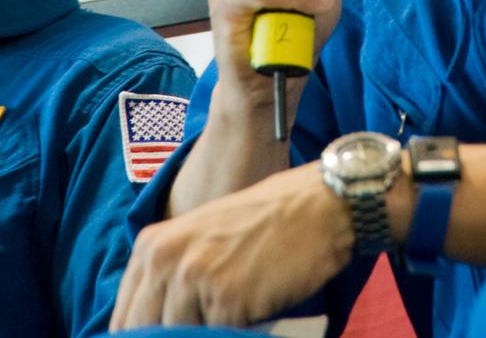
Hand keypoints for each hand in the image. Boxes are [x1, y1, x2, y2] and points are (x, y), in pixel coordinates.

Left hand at [110, 162, 353, 328]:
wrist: (316, 206)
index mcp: (151, 246)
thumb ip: (169, 279)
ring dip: (205, 336)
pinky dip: (235, 335)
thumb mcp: (201, 239)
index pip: (124, 321)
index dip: (143, 337)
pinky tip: (253, 317)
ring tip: (234, 316)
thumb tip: (150, 329)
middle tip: (205, 329)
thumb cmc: (264, 223)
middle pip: (146, 333)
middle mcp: (165, 260)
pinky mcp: (226, 299)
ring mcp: (194, 279)